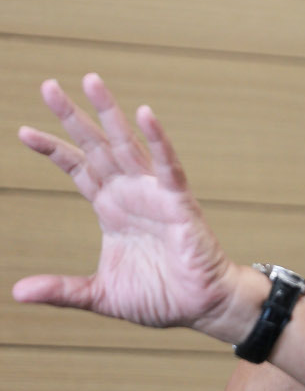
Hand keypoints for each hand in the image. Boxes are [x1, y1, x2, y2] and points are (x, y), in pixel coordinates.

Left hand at [12, 74, 240, 331]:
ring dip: (110, 114)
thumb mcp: (100, 294)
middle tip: (48, 86)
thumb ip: (63, 290)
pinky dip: (158, 140)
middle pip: (96, 147)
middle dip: (72, 117)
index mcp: (111, 210)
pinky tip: (145, 114)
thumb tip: (17, 292)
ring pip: (127, 146)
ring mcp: (154, 194)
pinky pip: (167, 166)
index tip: (23, 131)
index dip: (53, 150)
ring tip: (91, 82)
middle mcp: (130, 194)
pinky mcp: (180, 202)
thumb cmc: (159, 297)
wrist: (200, 308)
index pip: (78, 170)